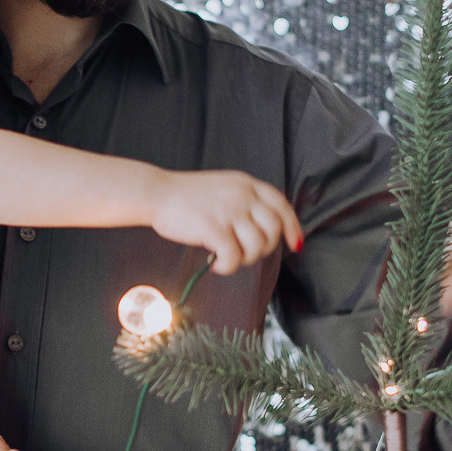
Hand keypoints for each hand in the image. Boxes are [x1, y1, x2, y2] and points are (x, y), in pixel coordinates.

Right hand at [146, 169, 301, 274]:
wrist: (157, 193)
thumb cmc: (185, 196)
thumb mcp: (223, 188)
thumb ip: (244, 201)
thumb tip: (262, 230)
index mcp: (245, 184)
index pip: (281, 205)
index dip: (292, 227)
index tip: (294, 243)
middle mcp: (242, 195)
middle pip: (273, 228)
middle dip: (266, 248)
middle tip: (247, 253)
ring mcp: (229, 211)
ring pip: (258, 245)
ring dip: (246, 259)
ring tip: (228, 258)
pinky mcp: (214, 228)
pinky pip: (234, 257)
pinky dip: (228, 267)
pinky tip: (216, 264)